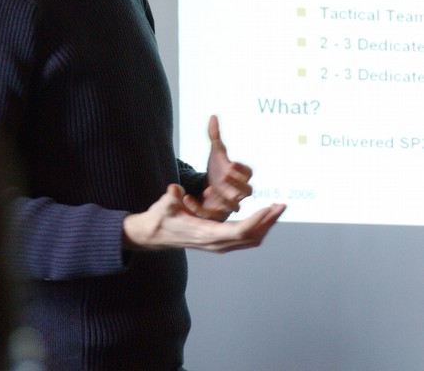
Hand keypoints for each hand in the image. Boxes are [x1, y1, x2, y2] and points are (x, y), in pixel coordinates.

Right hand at [122, 183, 285, 251]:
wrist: (154, 235)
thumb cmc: (160, 218)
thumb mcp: (163, 205)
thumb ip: (171, 198)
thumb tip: (175, 190)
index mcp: (206, 234)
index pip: (238, 232)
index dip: (256, 221)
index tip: (269, 208)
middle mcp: (215, 243)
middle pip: (250, 237)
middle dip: (268, 221)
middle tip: (282, 205)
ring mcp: (218, 245)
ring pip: (250, 240)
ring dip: (266, 225)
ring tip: (278, 209)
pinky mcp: (219, 242)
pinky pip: (245, 238)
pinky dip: (258, 227)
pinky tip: (264, 216)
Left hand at [183, 115, 252, 220]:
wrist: (207, 188)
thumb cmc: (216, 170)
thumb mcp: (215, 152)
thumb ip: (214, 136)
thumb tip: (213, 116)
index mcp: (242, 176)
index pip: (249, 173)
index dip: (242, 169)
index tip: (231, 162)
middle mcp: (239, 192)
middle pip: (248, 191)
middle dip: (237, 184)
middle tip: (224, 175)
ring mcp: (230, 204)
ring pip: (234, 206)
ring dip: (224, 199)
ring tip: (210, 189)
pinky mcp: (216, 215)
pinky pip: (211, 215)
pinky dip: (199, 208)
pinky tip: (187, 198)